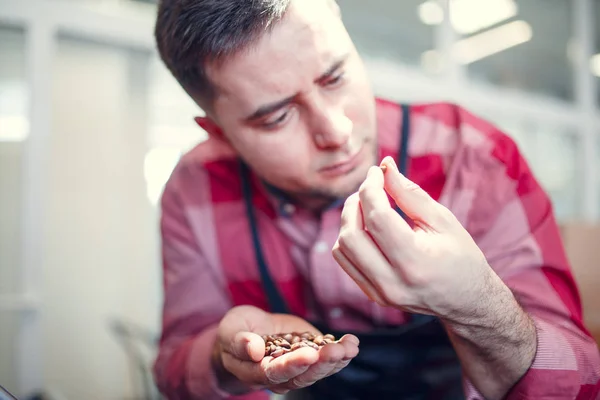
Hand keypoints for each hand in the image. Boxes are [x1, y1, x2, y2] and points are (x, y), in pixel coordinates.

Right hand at [213, 305, 358, 394]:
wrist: (248, 330)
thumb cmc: (235, 331)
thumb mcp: (231, 330)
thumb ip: (239, 341)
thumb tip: (254, 349)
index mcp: (257, 372)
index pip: (276, 373)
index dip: (293, 365)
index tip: (309, 355)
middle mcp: (281, 375)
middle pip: (303, 376)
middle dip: (322, 363)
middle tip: (336, 351)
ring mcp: (299, 367)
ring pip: (320, 370)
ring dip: (337, 359)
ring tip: (350, 346)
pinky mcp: (311, 356)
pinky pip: (328, 360)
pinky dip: (343, 352)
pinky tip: (352, 342)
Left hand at [332, 156, 501, 323]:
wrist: (466, 301)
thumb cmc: (461, 256)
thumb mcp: (442, 220)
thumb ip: (410, 193)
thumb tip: (385, 165)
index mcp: (415, 261)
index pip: (377, 218)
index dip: (371, 188)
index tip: (376, 171)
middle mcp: (393, 282)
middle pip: (351, 235)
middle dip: (354, 203)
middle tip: (370, 188)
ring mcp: (380, 293)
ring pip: (342, 249)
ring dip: (348, 220)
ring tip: (367, 206)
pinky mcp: (373, 295)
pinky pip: (346, 262)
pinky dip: (349, 238)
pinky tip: (366, 227)